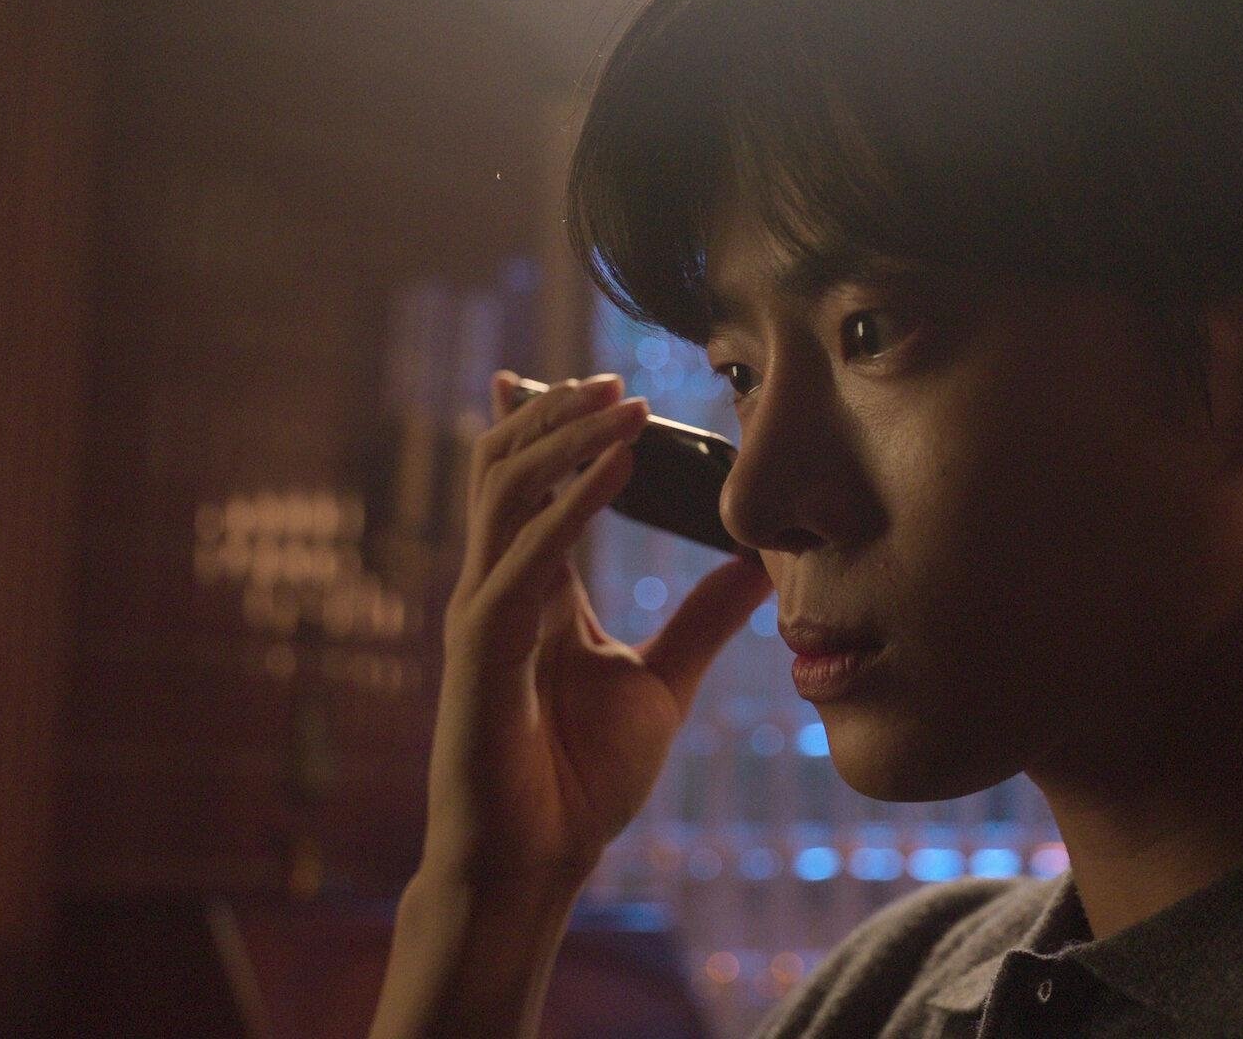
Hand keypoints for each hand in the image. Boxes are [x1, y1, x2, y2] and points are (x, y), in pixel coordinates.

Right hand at [424, 371, 773, 887]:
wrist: (536, 864)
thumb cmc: (580, 782)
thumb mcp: (662, 681)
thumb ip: (703, 618)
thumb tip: (762, 563)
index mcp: (532, 593)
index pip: (526, 484)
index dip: (546, 424)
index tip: (592, 379)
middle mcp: (497, 590)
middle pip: (504, 467)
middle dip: (555, 413)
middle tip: (615, 378)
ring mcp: (481, 616)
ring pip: (503, 492)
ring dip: (563, 439)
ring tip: (622, 405)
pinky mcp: (480, 651)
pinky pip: (521, 561)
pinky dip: (566, 507)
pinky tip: (613, 469)